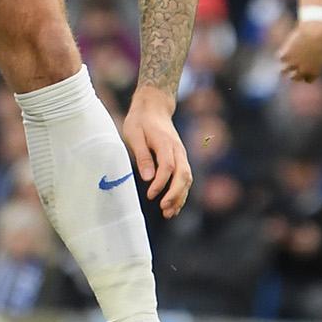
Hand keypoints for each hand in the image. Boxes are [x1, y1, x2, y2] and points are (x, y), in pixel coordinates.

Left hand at [121, 84, 192, 217]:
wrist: (154, 108)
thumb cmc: (140, 121)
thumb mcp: (134, 134)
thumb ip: (142, 155)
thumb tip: (148, 178)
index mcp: (166, 143)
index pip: (168, 167)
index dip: (161, 183)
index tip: (150, 195)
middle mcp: (178, 150)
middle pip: (184, 175)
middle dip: (175, 194)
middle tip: (164, 209)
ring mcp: (182, 154)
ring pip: (187, 178)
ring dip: (180, 197)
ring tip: (169, 213)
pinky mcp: (181, 159)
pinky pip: (185, 177)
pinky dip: (181, 192)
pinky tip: (174, 205)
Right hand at [278, 18, 321, 82]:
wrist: (316, 31)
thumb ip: (318, 62)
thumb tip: (310, 65)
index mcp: (315, 72)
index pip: (307, 79)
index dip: (306, 73)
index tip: (306, 66)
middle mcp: (303, 70)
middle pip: (294, 77)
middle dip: (294, 72)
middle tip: (294, 64)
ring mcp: (293, 63)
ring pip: (283, 71)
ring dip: (284, 66)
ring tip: (287, 59)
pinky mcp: (286, 55)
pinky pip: (280, 57)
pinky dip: (282, 53)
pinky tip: (286, 48)